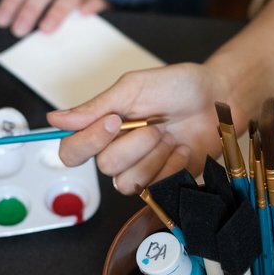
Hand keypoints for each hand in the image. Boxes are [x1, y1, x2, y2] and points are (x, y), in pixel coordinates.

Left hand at [0, 0, 107, 37]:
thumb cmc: (56, 3)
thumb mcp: (41, 3)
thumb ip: (28, 16)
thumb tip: (12, 37)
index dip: (10, 1)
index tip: (1, 22)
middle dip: (30, 9)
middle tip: (19, 31)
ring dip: (56, 11)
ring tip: (46, 29)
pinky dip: (90, 6)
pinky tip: (84, 15)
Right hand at [48, 63, 225, 192]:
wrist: (219, 98)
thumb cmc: (178, 86)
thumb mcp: (133, 88)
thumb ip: (94, 108)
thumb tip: (55, 119)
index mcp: (103, 127)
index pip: (71, 150)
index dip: (88, 141)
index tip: (114, 121)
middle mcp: (117, 151)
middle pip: (104, 166)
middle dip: (133, 144)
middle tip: (154, 125)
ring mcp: (140, 169)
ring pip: (126, 182)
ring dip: (152, 157)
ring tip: (170, 137)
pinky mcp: (163, 182)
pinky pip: (155, 188)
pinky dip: (171, 166)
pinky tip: (182, 149)